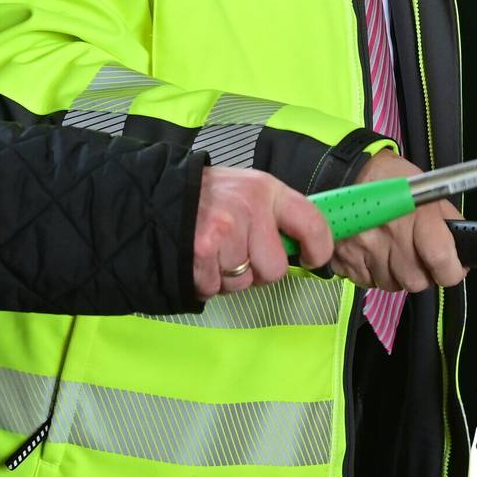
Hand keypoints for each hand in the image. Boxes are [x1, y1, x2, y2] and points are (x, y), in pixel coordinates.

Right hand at [192, 166, 331, 299]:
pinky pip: (216, 289)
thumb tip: (304, 245)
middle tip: (240, 252)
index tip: (313, 257)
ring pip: (244, 283)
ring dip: (229, 276)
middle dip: (259, 270)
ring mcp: (224, 233)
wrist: (157, 195)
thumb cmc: (208, 196)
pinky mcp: (201, 255)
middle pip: (275, 269)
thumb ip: (276, 213)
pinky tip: (199, 259)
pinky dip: (207, 281)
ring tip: (214, 250)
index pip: (312, 223)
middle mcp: (248, 209)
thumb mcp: (248, 188)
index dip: (319, 248)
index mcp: (266, 190)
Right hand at [327, 151, 466, 292]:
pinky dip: (373, 273)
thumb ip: (448, 222)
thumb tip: (461, 252)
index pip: (441, 259)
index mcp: (416, 214)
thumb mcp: (429, 191)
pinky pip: (367, 282)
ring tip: (393, 251)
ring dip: (396, 274)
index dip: (452, 271)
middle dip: (422, 274)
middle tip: (417, 256)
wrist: (349, 173)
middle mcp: (390, 234)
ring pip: (392, 285)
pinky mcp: (345, 258)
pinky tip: (374, 254)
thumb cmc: (393, 180)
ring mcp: (365, 248)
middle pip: (416, 281)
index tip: (452, 269)